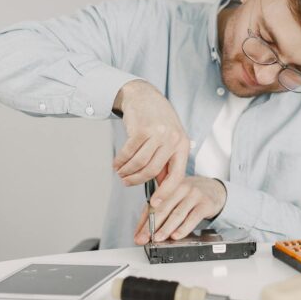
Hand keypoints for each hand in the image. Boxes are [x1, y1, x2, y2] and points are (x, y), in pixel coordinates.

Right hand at [112, 80, 189, 194]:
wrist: (144, 96)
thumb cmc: (157, 121)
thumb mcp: (169, 140)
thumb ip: (166, 162)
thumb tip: (161, 187)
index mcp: (183, 146)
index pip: (177, 176)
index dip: (166, 192)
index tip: (155, 203)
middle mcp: (173, 139)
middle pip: (153, 171)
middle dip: (137, 181)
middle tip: (127, 183)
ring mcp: (158, 134)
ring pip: (139, 163)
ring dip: (126, 171)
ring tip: (121, 173)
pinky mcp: (141, 129)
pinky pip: (128, 152)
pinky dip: (120, 161)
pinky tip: (117, 163)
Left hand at [133, 176, 226, 244]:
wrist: (214, 189)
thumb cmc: (190, 196)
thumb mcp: (174, 199)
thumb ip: (157, 213)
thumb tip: (141, 233)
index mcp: (169, 186)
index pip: (152, 206)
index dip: (144, 222)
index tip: (138, 236)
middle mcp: (181, 188)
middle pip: (163, 208)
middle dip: (152, 226)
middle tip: (145, 238)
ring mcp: (194, 195)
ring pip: (177, 213)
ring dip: (166, 228)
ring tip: (158, 238)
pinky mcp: (205, 204)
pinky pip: (193, 217)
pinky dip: (184, 228)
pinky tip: (177, 235)